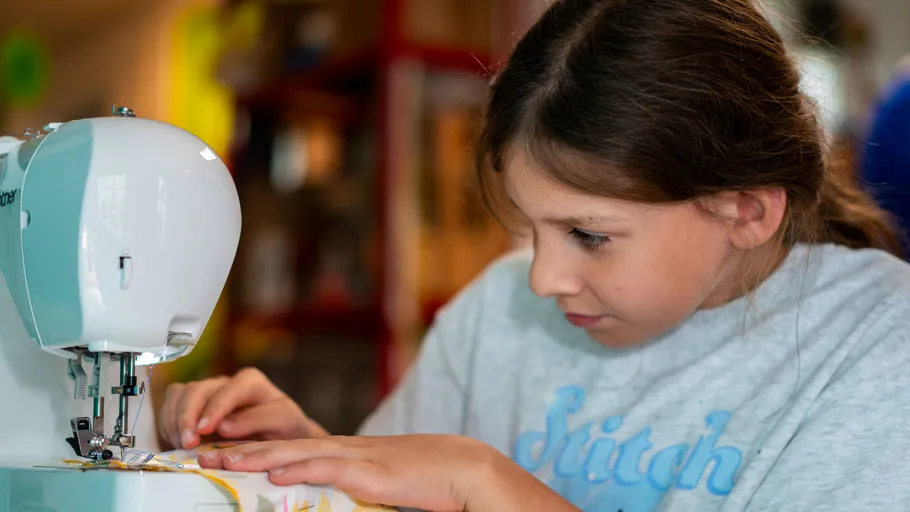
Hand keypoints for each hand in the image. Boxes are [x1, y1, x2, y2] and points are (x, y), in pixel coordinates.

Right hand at [158, 367, 327, 449]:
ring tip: (182, 445)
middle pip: (197, 389)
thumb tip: (223, 427)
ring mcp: (206, 393)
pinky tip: (177, 441)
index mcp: (251, 383)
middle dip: (188, 416)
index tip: (204, 429)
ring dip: (175, 421)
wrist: (279, 435)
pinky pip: (170, 405)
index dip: (214, 408)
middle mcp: (225, 383)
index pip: (228, 389)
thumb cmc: (283, 427)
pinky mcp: (192, 406)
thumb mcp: (283, 421)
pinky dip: (168, 424)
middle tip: (188, 442)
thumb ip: (258, 420)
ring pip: (180, 395)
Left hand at [197, 435, 579, 511]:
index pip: (289, 447)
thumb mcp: (377, 483)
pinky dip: (295, 465)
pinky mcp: (368, 472)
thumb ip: (348, 487)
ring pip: (293, 451)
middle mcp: (343, 449)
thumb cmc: (424, 479)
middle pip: (281, 444)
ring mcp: (354, 457)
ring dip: (253, 454)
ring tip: (220, 456)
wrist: (462, 468)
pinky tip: (271, 468)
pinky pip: (325, 467)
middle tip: (202, 450)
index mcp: (343, 452)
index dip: (253, 449)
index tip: (222, 452)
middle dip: (239, 446)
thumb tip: (320, 497)